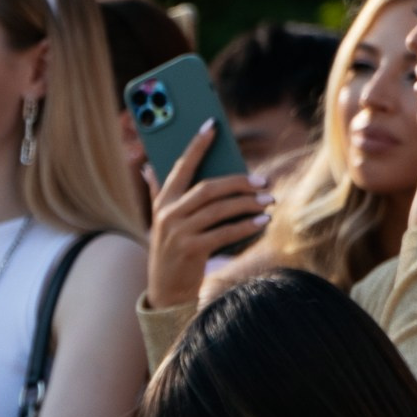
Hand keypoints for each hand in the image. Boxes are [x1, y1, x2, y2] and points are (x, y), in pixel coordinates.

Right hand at [144, 130, 265, 311]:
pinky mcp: (192, 250)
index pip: (181, 166)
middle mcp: (168, 213)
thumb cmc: (170, 250)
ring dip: (247, 203)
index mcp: (162, 201)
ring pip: (219, 209)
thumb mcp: (160, 221)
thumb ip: (156, 192)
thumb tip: (147, 166)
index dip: (197, 144)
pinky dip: (246, 226)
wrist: (165, 291)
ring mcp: (179, 232)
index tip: (212, 125)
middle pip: (208, 188)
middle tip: (263, 181)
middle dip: (238, 181)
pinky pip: (225, 232)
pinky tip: (262, 222)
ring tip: (269, 200)